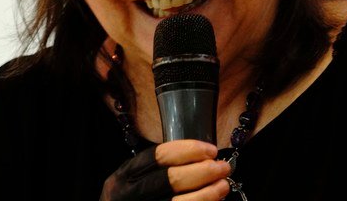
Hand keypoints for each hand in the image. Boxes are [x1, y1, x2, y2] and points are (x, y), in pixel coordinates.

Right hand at [99, 140, 230, 200]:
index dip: (188, 150)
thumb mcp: (133, 183)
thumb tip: (201, 158)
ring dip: (208, 193)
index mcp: (123, 178)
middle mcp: (129, 197)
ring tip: (224, 185)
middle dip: (203, 170)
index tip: (210, 149)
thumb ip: (157, 171)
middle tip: (223, 167)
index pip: (158, 156)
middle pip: (171, 179)